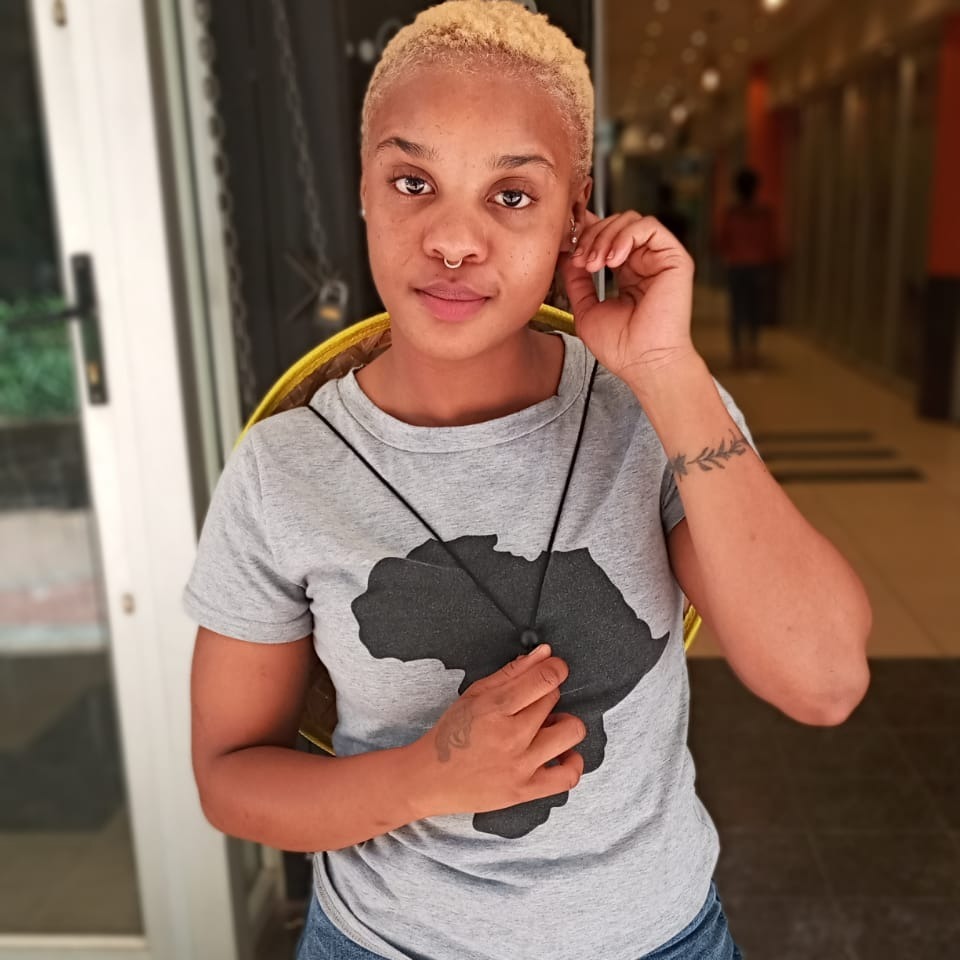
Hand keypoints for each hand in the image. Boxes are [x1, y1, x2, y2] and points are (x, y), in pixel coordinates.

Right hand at [410, 644, 585, 817]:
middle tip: (532, 703)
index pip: (544, 678)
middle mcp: (511, 735)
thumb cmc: (451, 735)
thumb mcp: (474, 694)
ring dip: (565, 723)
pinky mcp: (525, 791)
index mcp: (495, 707)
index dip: (556, 668)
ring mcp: (520, 765)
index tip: (555, 669)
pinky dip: (572, 762)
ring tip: (549, 726)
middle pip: (553, 700)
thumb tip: (544, 653)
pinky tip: (560, 753)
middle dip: (547, 695)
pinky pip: (567, 776)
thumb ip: (512, 672)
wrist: (429, 779)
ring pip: (570, 732)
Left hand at [560, 210, 697, 384]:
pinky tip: (613, 259)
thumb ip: (576, 281)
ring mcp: (660, 260)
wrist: (643, 363)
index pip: (606, 237)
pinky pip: (650, 227)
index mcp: (626, 273)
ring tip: (595, 264)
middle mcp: (644, 263)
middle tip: (580, 261)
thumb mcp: (586, 309)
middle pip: (615, 224)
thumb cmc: (620, 347)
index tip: (568, 249)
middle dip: (591, 237)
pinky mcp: (675, 259)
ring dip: (605, 237)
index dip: (586, 235)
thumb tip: (565, 255)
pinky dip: (626, 236)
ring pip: (630, 221)